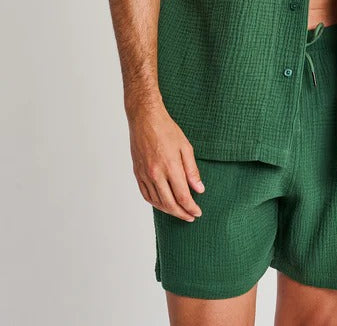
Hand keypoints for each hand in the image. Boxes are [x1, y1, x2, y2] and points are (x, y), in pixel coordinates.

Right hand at [127, 101, 205, 221]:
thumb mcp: (186, 147)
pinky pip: (146, 195)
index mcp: (170, 167)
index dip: (191, 208)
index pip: (183, 196)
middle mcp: (156, 174)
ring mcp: (145, 175)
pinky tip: (163, 204)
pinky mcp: (137, 173)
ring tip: (179, 212)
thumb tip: (199, 189)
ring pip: (157, 202)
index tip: (198, 212)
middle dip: (182, 214)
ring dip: (169, 211)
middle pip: (170, 204)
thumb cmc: (167, 129)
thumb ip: (192, 170)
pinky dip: (155, 203)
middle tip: (191, 217)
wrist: (145, 119)